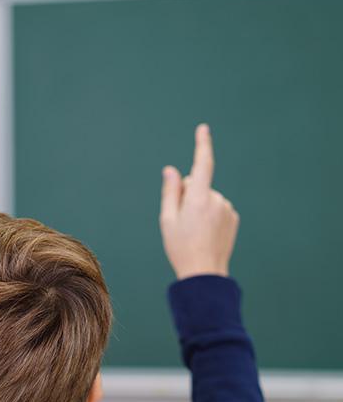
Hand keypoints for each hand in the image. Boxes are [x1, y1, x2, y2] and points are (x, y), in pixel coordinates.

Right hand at [160, 124, 239, 279]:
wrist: (204, 272)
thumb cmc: (181, 246)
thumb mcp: (168, 219)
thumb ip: (171, 192)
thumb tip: (172, 170)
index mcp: (199, 199)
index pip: (202, 165)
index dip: (202, 145)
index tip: (203, 129)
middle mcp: (217, 200)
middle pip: (198, 186)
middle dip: (188, 195)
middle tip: (180, 222)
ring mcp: (227, 209)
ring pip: (208, 198)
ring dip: (199, 207)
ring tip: (194, 231)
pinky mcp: (233, 218)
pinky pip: (217, 208)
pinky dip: (209, 215)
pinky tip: (205, 233)